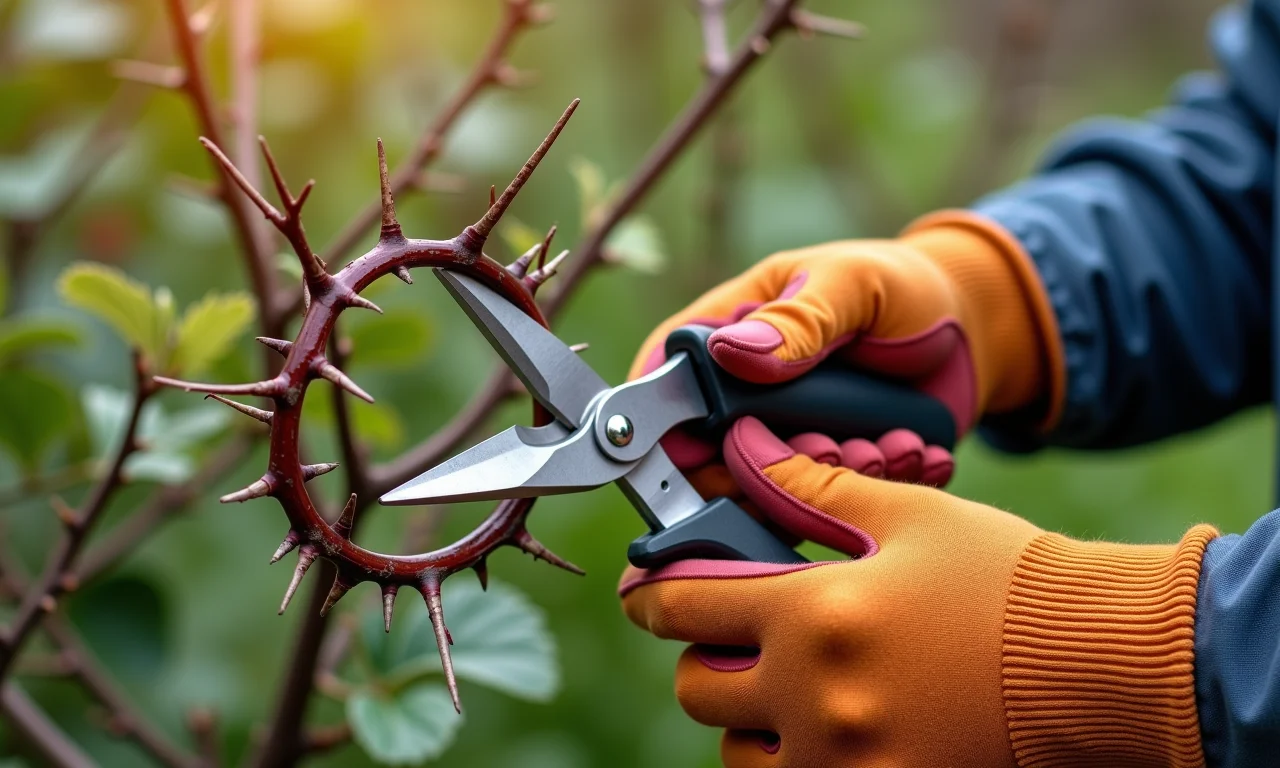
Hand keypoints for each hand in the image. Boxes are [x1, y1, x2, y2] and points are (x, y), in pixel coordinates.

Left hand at [621, 417, 1213, 767]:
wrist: (1096, 666)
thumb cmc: (1004, 580)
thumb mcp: (905, 516)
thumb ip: (808, 486)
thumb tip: (742, 450)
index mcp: (814, 614)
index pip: (684, 607)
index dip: (655, 594)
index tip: (650, 592)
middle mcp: (815, 699)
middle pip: (697, 687)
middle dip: (705, 653)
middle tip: (743, 631)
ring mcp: (843, 762)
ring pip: (735, 750)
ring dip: (745, 715)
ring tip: (792, 681)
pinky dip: (788, 756)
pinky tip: (826, 722)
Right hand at [630, 214, 1061, 498]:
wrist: (970, 333)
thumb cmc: (899, 288)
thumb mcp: (851, 286)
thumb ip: (799, 319)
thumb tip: (731, 351)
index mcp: (725, 334)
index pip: (665, 384)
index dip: (671, 426)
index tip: (716, 448)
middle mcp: (743, 397)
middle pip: (710, 458)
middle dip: (775, 465)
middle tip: (838, 446)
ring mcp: (784, 440)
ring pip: (771, 492)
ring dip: (832, 480)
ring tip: (888, 446)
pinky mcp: (827, 476)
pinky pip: (826, 507)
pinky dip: (875, 489)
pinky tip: (914, 451)